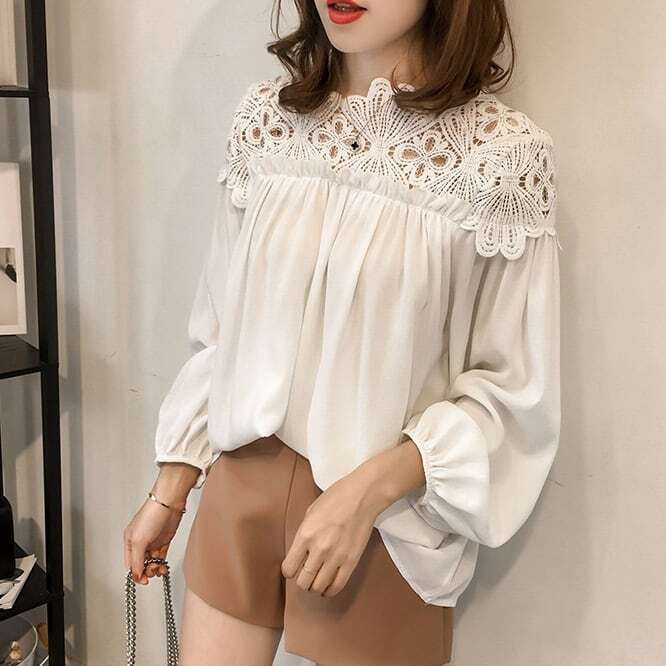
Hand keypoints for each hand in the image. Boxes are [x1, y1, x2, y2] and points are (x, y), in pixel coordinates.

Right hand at [123, 495, 184, 584]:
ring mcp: (153, 541)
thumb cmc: (151, 515)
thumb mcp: (139, 541)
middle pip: (141, 564)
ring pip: (152, 561)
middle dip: (147, 571)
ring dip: (155, 568)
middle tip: (153, 571)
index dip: (136, 573)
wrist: (169, 503)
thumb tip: (136, 575)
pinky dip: (162, 563)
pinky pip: (161, 556)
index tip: (143, 580)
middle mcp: (140, 542)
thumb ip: (137, 560)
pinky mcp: (164, 540)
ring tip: (160, 568)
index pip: (130, 563)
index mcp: (130, 541)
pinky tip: (164, 566)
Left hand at [280, 437, 426, 597]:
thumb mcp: (310, 513)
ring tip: (317, 579)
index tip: (293, 567)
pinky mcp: (351, 561)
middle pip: (303, 581)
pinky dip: (330, 590)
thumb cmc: (336, 498)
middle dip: (302, 579)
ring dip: (315, 586)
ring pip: (318, 587)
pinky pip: (337, 586)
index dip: (290, 570)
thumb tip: (300, 553)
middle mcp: (318, 549)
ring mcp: (336, 556)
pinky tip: (328, 586)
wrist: (362, 496)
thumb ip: (304, 535)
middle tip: (306, 574)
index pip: (289, 568)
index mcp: (305, 534)